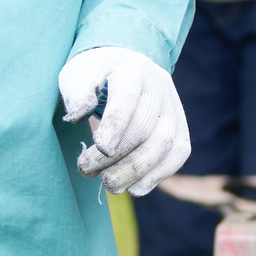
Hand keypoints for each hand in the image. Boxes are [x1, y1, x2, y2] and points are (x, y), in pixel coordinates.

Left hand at [58, 47, 190, 195]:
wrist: (123, 67)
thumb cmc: (96, 75)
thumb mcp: (77, 73)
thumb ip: (76, 92)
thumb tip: (80, 115)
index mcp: (132, 69)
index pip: (127, 98)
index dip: (115, 126)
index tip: (100, 148)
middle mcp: (159, 86)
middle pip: (145, 128)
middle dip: (117, 156)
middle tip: (87, 170)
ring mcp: (173, 108)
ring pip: (165, 144)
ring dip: (136, 171)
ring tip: (110, 186)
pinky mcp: (180, 128)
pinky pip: (178, 155)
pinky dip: (157, 175)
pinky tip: (135, 188)